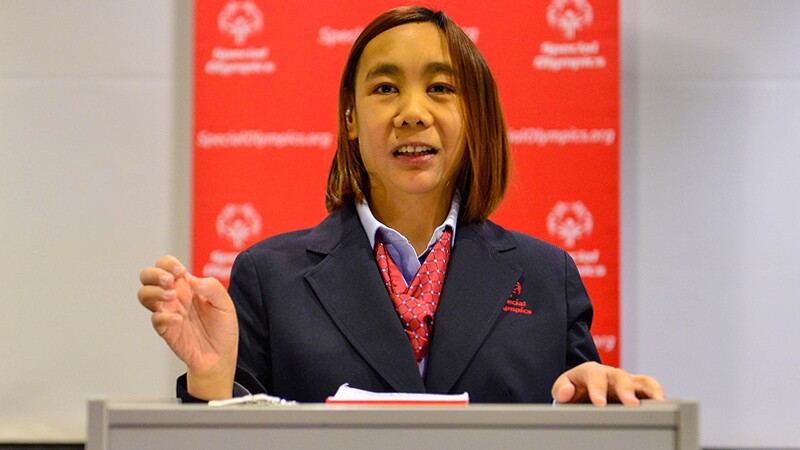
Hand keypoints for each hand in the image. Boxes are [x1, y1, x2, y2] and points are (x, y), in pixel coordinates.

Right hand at [138, 255, 237, 398]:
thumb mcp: (225, 304)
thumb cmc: (222, 327)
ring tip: (172, 297)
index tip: (180, 272)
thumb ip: (212, 288)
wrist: (221, 355)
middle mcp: (174, 296)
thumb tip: (193, 280)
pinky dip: (164, 317)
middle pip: (147, 276)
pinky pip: (155, 319)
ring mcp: (168, 312)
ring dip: (154, 292)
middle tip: (169, 282)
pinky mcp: (166, 330)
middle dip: (154, 274)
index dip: (167, 263)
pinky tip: (179, 320)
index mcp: (187, 285)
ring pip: (144, 295)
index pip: (166, 265)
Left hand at [551, 362, 665, 405]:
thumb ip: (561, 389)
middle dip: (626, 390)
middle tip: (631, 404)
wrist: (583, 393)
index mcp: (590, 371)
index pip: (594, 375)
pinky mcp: (640, 392)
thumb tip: (567, 391)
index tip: (599, 404)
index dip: (597, 389)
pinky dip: (660, 398)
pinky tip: (666, 410)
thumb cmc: (574, 391)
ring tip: (659, 405)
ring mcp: (628, 382)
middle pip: (621, 376)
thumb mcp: (563, 389)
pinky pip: (653, 392)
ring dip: (652, 391)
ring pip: (643, 381)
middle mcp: (611, 374)